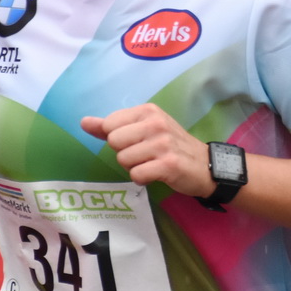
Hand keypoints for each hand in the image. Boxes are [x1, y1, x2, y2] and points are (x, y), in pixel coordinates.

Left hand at [82, 105, 213, 197]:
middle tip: (145, 154)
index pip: (109, 125)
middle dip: (125, 154)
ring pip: (123, 160)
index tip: (137, 141)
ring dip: (135, 167)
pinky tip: (156, 174)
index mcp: (148, 111)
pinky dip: (143, 179)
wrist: (205, 165)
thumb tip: (84, 122)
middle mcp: (156, 123)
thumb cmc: (171, 146)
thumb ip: (112, 126)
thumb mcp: (143, 129)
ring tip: (152, 164)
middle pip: (114, 143)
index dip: (118, 139)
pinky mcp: (168, 164)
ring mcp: (163, 144)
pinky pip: (136, 175)